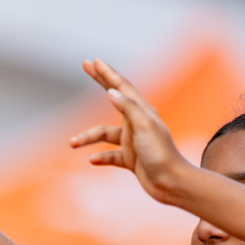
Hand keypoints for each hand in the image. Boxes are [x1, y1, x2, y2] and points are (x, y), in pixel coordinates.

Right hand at [70, 59, 191, 204]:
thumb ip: (128, 108)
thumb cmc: (160, 154)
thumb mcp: (144, 127)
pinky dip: (101, 157)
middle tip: (86, 66)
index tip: (92, 61)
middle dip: (100, 81)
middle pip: (114, 98)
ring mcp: (133, 141)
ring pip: (105, 134)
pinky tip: (92, 160)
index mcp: (142, 112)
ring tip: (72, 143)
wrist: (172, 183)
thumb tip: (111, 91)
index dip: (107, 73)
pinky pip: (111, 155)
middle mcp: (137, 123)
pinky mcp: (131, 159)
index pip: (122, 87)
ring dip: (88, 137)